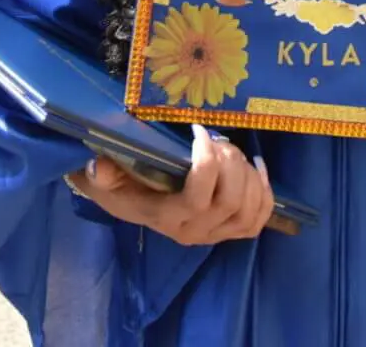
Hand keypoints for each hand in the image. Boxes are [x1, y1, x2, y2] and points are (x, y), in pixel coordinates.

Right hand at [65, 124, 273, 245]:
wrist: (130, 204)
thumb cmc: (120, 185)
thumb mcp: (103, 178)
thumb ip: (102, 173)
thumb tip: (101, 166)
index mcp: (166, 218)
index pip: (197, 198)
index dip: (207, 163)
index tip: (199, 131)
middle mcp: (194, 231)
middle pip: (230, 200)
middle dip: (231, 163)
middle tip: (218, 138)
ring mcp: (215, 235)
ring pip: (248, 208)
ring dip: (248, 174)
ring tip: (230, 151)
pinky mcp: (230, 232)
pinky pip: (259, 219)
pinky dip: (264, 192)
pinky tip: (256, 167)